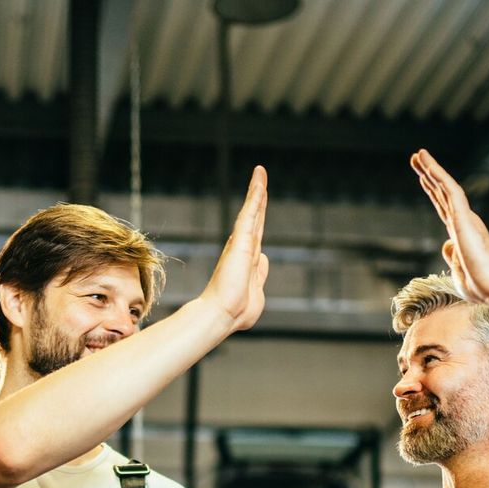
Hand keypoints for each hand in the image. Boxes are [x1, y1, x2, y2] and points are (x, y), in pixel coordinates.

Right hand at [199, 165, 270, 331]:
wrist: (223, 315)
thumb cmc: (237, 312)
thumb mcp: (257, 292)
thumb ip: (261, 275)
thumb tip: (265, 260)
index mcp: (247, 261)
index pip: (255, 235)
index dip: (258, 219)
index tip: (260, 206)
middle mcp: (243, 248)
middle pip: (254, 218)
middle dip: (258, 199)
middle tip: (260, 179)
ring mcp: (242, 243)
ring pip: (252, 211)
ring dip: (257, 190)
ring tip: (260, 172)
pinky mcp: (242, 240)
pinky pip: (250, 212)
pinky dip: (255, 194)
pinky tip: (260, 179)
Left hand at [411, 149, 488, 308]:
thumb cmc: (481, 287)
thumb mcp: (459, 272)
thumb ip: (452, 256)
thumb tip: (446, 243)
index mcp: (462, 234)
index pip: (444, 207)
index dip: (433, 192)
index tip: (423, 179)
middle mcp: (464, 221)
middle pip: (442, 193)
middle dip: (429, 174)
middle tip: (416, 157)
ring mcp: (464, 218)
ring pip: (446, 187)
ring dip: (432, 169)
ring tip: (418, 154)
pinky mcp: (464, 218)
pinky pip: (450, 191)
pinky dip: (439, 176)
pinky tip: (427, 166)